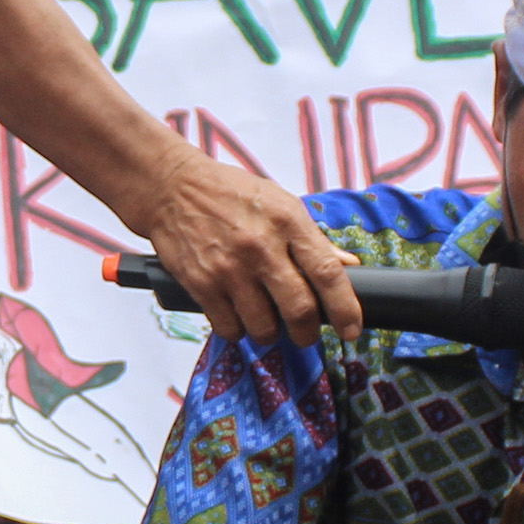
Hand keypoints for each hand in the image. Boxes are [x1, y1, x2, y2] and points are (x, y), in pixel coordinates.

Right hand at [135, 147, 360, 346]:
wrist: (171, 188)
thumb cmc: (230, 194)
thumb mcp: (279, 203)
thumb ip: (312, 238)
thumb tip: (349, 266)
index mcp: (288, 221)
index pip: (327, 273)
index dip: (345, 309)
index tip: (352, 330)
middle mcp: (261, 246)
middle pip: (299, 309)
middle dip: (308, 333)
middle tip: (306, 334)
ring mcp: (229, 268)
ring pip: (264, 327)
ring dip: (272, 335)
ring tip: (269, 325)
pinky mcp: (201, 284)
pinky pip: (229, 328)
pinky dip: (239, 331)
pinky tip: (238, 318)